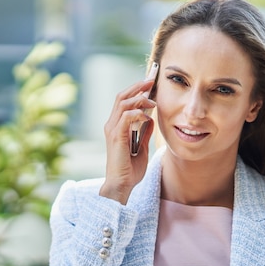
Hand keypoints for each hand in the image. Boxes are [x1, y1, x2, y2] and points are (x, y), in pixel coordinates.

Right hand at [99, 79, 155, 204]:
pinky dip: (138, 112)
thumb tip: (151, 119)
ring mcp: (112, 130)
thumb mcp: (141, 147)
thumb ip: (144, 132)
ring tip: (152, 99)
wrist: (121, 185)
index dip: (136, 90)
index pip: (124, 100)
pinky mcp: (116, 136)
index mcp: (117, 126)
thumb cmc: (130, 170)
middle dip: (137, 86)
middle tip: (151, 80)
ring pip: (123, 102)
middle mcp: (112, 125)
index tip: (150, 84)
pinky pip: (126, 116)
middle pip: (122, 96)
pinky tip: (147, 116)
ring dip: (139, 97)